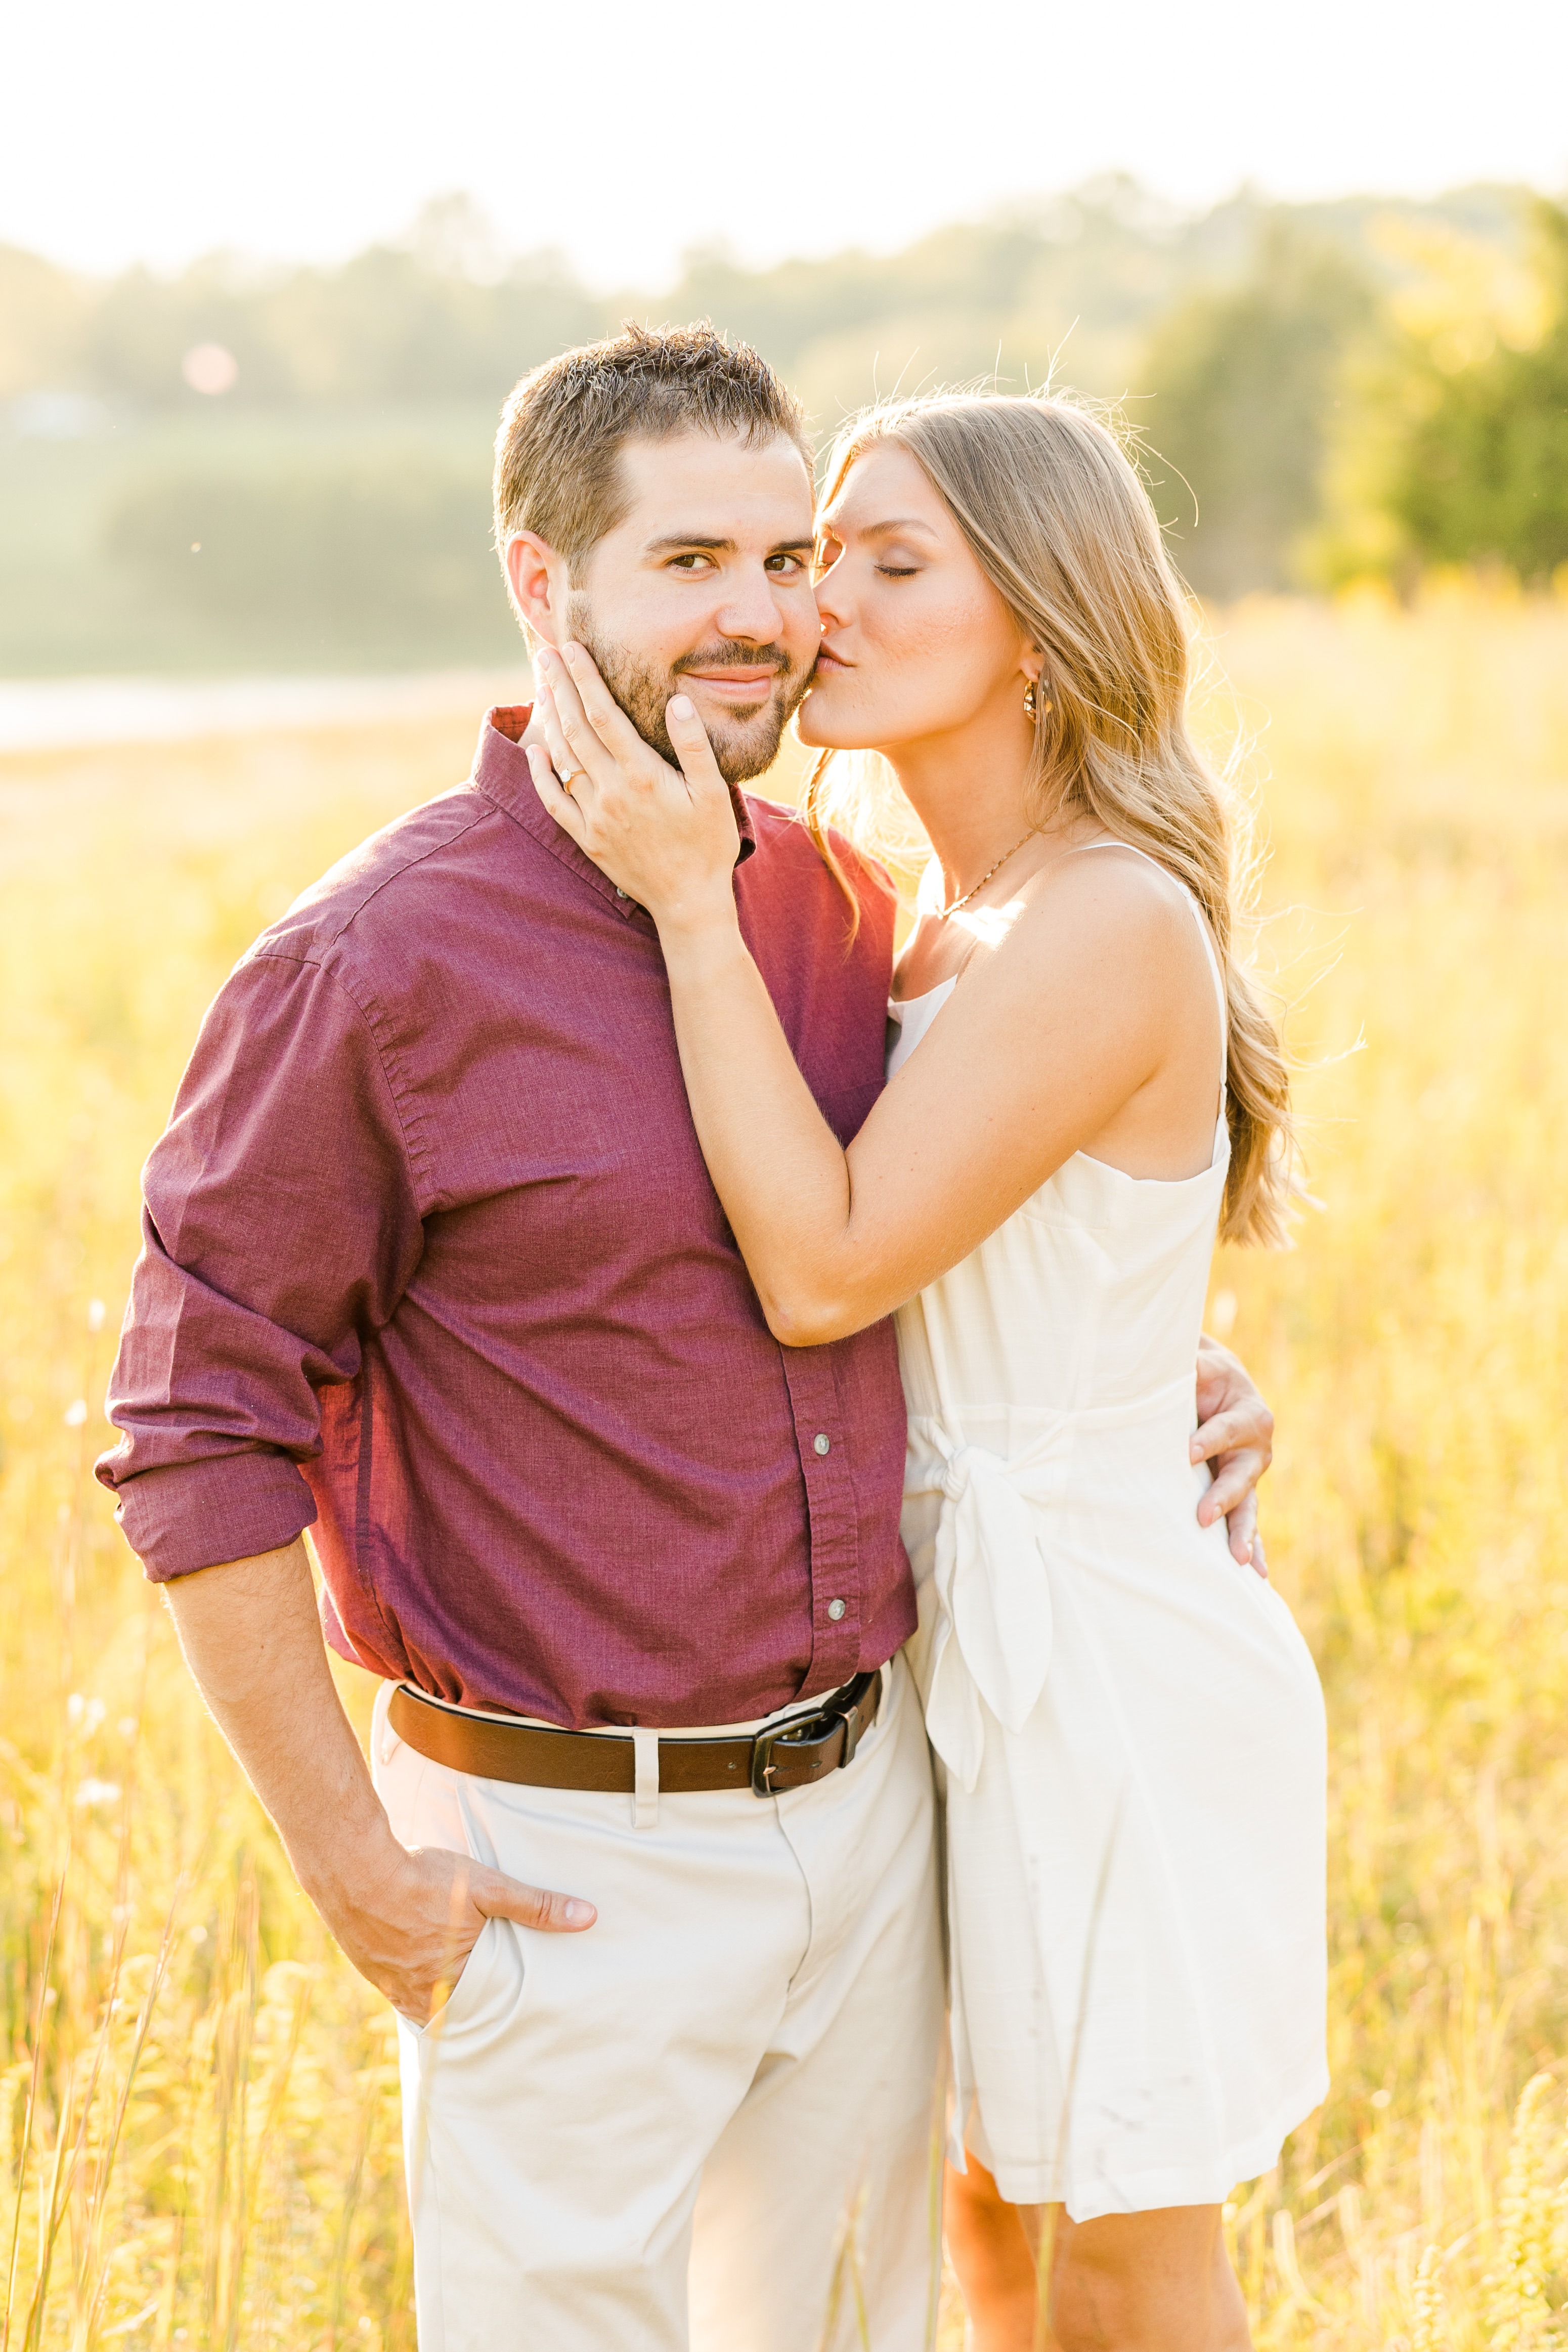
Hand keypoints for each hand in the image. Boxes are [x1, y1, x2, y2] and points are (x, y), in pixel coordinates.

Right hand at [317, 1831, 594, 2025]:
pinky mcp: (372, 1971)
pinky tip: (424, 1972)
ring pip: (427, 2004)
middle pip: (457, 2012)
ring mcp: (393, 1986)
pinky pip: (401, 1992)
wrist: (356, 1870)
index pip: (491, 2012)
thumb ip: (536, 1905)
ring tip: (464, 1990)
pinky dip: (417, 1987)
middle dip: (475, 2009)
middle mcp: (422, 1994)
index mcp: (455, 1981)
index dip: (505, 2011)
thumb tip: (588, 1918)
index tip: (524, 2014)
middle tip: (497, 2005)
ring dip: (444, 1998)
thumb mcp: (488, 1887)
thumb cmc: (425, 1879)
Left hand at [527, 643, 740, 932]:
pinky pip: (553, 802)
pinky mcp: (587, 839)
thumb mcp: (714, 794)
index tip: (571, 648)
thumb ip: (693, 746)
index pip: (604, 715)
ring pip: (563, 759)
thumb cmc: (709, 846)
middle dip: (559, 688)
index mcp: (643, 775)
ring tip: (542, 688)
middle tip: (545, 655)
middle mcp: (612, 792)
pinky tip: (535, 751)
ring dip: (549, 720)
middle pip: (576, 729)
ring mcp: (595, 817)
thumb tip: (676, 701)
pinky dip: (541, 774)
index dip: (585, 678)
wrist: (689, 903)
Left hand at [1191, 1332, 1273, 1578]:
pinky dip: (1253, 1547)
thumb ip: (1189, 1366)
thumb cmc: (1205, 1376)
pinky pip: (1248, 1523)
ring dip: (1242, 1533)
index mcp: (1249, 1414)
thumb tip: (1156, 1356)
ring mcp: (1249, 1476)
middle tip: (1202, 1516)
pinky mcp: (1241, 1494)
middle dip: (1222, 1497)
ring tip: (1237, 1561)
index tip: (1186, 1452)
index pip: (1225, 1429)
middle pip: (1241, 1476)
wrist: (1224, 1388)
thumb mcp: (1201, 1365)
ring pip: (1247, 1506)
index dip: (1207, 1440)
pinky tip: (1256, 1574)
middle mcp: (1256, 1449)